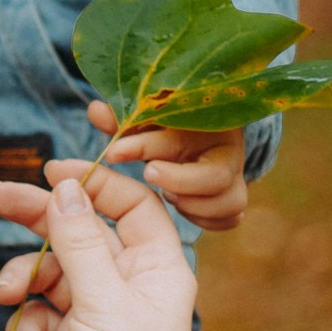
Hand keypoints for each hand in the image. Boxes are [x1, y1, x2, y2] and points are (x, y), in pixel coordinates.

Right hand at [0, 166, 202, 330]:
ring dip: (22, 284)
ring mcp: (97, 317)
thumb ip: (79, 240)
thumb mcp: (102, 300)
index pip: (130, 206)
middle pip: (78, 233)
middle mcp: (129, 287)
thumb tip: (65, 188)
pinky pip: (38, 317)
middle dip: (35, 219)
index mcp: (157, 269)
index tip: (50, 172)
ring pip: (48, 275)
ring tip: (5, 298)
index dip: (93, 184)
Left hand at [85, 98, 248, 232]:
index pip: (180, 136)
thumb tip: (95, 111)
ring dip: (192, 205)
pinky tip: (181, 206)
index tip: (113, 152)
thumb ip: (123, 117)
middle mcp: (228, 152)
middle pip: (216, 176)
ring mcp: (236, 177)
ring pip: (229, 202)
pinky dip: (205, 219)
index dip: (145, 145)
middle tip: (147, 174)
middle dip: (178, 181)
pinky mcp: (234, 199)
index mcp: (209, 124)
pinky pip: (230, 219)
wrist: (200, 132)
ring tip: (167, 195)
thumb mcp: (146, 116)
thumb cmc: (167, 121)